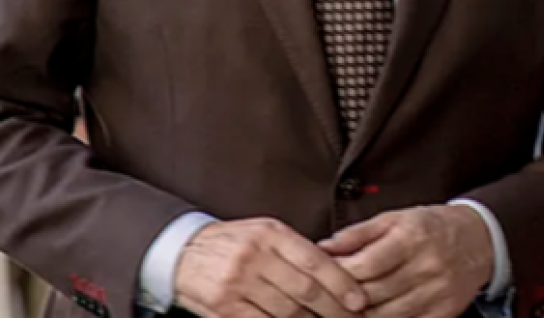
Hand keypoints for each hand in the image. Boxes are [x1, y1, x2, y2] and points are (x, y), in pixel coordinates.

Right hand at [174, 218, 367, 317]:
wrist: (183, 251)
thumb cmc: (232, 243)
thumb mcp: (264, 233)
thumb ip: (296, 250)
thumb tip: (338, 273)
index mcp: (271, 234)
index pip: (316, 261)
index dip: (342, 284)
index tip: (359, 300)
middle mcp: (255, 256)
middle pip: (305, 291)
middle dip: (333, 310)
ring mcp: (238, 283)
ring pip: (286, 312)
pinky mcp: (223, 307)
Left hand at [319, 205, 494, 317]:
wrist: (480, 240)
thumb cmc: (431, 227)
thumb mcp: (395, 218)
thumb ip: (358, 234)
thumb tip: (322, 248)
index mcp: (413, 237)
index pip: (366, 265)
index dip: (338, 274)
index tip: (321, 277)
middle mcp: (427, 266)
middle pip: (373, 294)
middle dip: (344, 298)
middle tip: (324, 299)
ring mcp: (437, 293)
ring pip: (386, 315)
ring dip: (360, 315)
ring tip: (344, 308)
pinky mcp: (444, 312)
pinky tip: (371, 315)